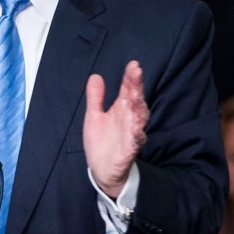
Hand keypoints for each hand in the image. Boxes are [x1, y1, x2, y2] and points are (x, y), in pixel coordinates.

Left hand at [83, 60, 148, 198]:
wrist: (102, 169)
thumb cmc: (102, 141)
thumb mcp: (94, 116)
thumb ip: (96, 97)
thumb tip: (95, 76)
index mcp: (122, 109)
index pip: (128, 89)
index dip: (130, 78)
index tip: (133, 65)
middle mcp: (129, 119)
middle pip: (135, 100)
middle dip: (136, 86)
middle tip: (136, 72)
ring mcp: (131, 133)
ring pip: (139, 118)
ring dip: (138, 106)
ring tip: (135, 94)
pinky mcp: (130, 149)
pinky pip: (136, 140)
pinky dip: (137, 133)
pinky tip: (137, 127)